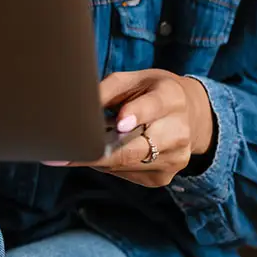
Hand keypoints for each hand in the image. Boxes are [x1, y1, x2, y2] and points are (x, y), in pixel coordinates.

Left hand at [45, 69, 214, 186]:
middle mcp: (179, 132)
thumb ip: (109, 88)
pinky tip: (105, 151)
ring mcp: (174, 160)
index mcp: (171, 98)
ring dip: (99, 157)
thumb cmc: (153, 91)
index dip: (135, 114)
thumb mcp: (134, 79)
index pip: (153, 107)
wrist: (190, 115)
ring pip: (126, 164)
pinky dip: (110, 164)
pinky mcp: (163, 178)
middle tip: (66, 152)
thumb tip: (81, 103)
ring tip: (81, 146)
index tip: (119, 122)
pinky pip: (127, 173)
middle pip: (136, 148)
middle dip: (99, 151)